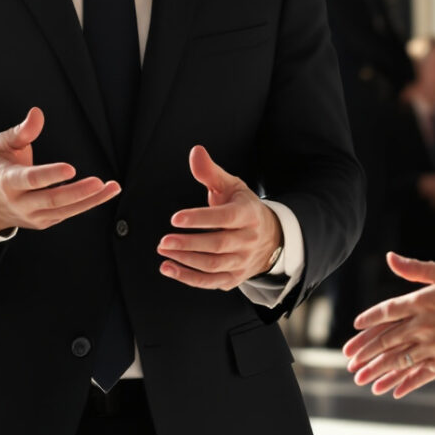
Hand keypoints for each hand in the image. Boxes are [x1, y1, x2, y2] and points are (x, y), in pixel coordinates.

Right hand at [0, 107, 120, 234]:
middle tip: (99, 182)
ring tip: (111, 188)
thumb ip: (22, 131)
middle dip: (77, 192)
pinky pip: (67, 214)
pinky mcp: (44, 222)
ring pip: (64, 210)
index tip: (71, 168)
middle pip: (52, 200)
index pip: (31, 180)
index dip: (51, 175)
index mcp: (8, 181)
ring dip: (90, 200)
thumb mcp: (2, 145)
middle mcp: (20, 202)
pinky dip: (86, 204)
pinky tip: (102, 193)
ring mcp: (33, 216)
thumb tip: (37, 113)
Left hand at [157, 147, 281, 290]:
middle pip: (218, 245)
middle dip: (189, 244)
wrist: (270, 237)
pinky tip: (169, 268)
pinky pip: (211, 282)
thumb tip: (195, 152)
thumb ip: (211, 172)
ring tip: (164, 250)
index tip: (175, 218)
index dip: (200, 219)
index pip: (225, 218)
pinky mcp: (234, 278)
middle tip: (164, 240)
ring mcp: (242, 262)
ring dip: (186, 261)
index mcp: (248, 215)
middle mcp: (248, 240)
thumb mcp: (232, 186)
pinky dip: (189, 278)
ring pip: (213, 265)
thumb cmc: (244, 207)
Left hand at [342, 253, 434, 396]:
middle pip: (385, 338)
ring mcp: (434, 344)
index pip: (387, 310)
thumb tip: (391, 258)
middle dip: (364, 349)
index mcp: (424, 299)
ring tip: (359, 377)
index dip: (369, 319)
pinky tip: (391, 390)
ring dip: (376, 369)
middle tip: (348, 358)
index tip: (355, 327)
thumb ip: (421, 270)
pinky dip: (403, 382)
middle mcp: (424, 323)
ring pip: (397, 358)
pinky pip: (419, 374)